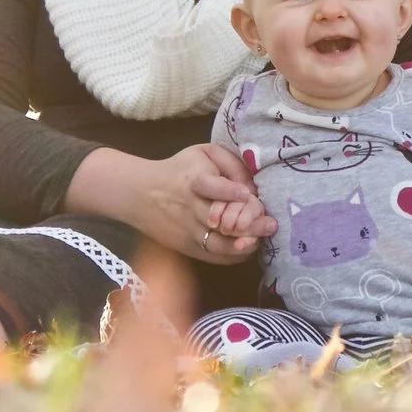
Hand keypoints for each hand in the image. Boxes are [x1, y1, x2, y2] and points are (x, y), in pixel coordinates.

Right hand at [64, 144, 275, 264]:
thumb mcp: (203, 153)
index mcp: (192, 181)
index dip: (229, 191)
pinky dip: (232, 256)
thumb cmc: (179, 170)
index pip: (210, 187)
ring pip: (217, 244)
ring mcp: (187, 231)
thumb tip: (252, 185)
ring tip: (261, 240)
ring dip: (242, 245)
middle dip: (248, 224)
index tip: (247, 193)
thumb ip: (229, 163)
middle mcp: (189, 208)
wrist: (140, 193)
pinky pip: (213, 257)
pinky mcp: (186, 247)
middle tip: (271, 224)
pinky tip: (247, 249)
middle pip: (219, 221)